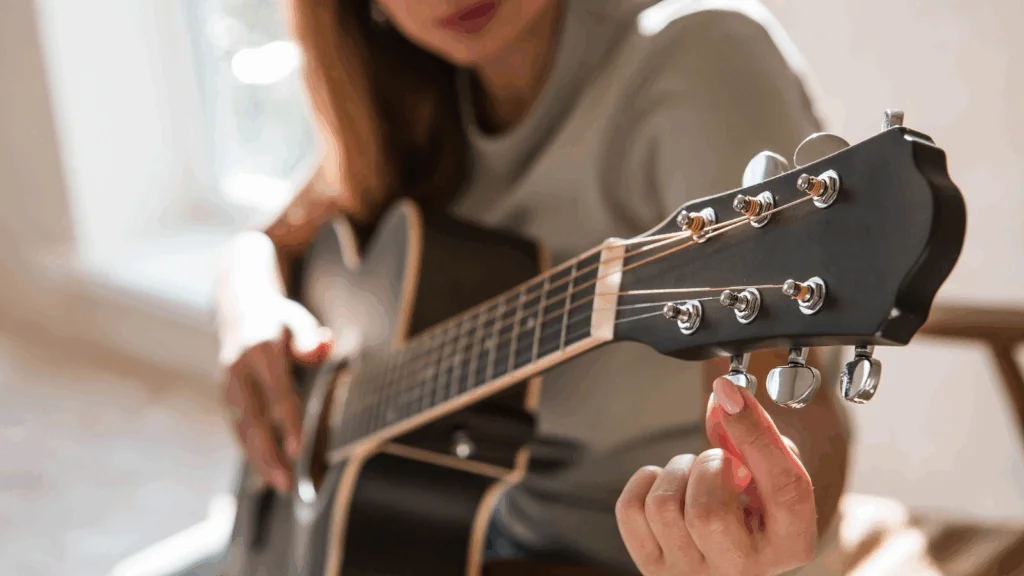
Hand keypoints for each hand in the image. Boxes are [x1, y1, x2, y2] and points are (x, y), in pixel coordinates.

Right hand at [221, 293, 332, 492]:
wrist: (239, 310)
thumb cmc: (279, 320)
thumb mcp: (297, 320)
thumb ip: (311, 338)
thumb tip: (324, 347)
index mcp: (262, 350)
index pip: (278, 392)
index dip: (288, 422)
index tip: (298, 449)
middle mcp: (239, 370)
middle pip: (253, 419)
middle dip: (268, 454)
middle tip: (287, 483)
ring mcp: (228, 384)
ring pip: (241, 428)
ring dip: (258, 458)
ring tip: (278, 484)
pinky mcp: (225, 395)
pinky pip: (237, 426)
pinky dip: (249, 449)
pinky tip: (265, 469)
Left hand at [615, 377, 816, 575]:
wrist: (728, 561)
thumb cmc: (756, 515)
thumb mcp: (775, 481)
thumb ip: (760, 441)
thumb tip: (725, 399)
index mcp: (788, 545)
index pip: (783, 489)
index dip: (755, 433)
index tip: (730, 392)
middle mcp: (741, 570)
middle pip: (709, 512)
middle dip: (709, 466)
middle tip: (720, 464)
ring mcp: (691, 573)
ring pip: (665, 506)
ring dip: (678, 471)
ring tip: (695, 477)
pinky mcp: (653, 567)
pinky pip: (632, 509)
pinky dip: (647, 483)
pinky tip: (670, 489)